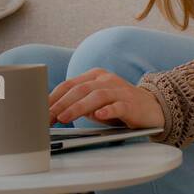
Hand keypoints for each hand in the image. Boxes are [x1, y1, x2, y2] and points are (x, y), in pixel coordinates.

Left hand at [48, 67, 164, 128]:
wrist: (153, 107)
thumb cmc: (119, 105)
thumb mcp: (96, 103)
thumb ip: (79, 104)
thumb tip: (55, 113)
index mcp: (95, 76)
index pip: (69, 84)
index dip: (53, 96)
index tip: (40, 109)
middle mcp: (106, 80)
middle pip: (80, 89)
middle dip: (61, 103)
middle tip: (48, 116)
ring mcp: (119, 90)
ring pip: (95, 96)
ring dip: (77, 107)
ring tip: (64, 117)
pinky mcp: (131, 103)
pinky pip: (118, 105)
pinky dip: (107, 110)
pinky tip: (98, 116)